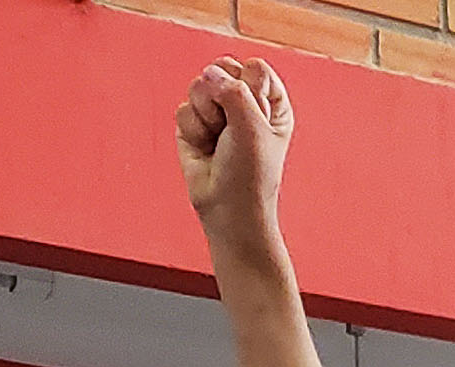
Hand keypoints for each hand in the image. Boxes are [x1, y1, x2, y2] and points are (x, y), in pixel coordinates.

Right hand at [175, 57, 295, 251]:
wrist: (227, 210)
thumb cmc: (250, 174)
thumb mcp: (253, 128)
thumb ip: (234, 91)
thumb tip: (208, 73)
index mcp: (271, 102)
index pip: (255, 67)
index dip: (249, 88)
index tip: (255, 118)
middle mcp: (244, 102)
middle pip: (222, 69)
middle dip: (222, 99)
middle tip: (232, 130)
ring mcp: (217, 111)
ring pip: (198, 86)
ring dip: (206, 116)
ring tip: (218, 141)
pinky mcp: (193, 123)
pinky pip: (183, 108)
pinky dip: (192, 130)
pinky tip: (204, 149)